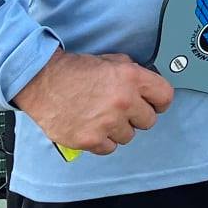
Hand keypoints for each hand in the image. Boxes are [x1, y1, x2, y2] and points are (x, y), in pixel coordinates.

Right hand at [12, 50, 172, 156]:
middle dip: (138, 116)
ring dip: (119, 129)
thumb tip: (146, 86)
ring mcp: (107, 123)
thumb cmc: (73, 70)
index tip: (154, 104)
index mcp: (131, 78)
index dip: (160, 101)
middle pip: (149, 121)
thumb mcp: (111, 60)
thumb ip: (132, 73)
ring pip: (129, 136)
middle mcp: (123, 101)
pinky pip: (109, 148)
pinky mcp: (90, 140)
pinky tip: (94, 127)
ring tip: (103, 117)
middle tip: (123, 110)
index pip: (165, 97)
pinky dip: (103, 141)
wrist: (42, 81)